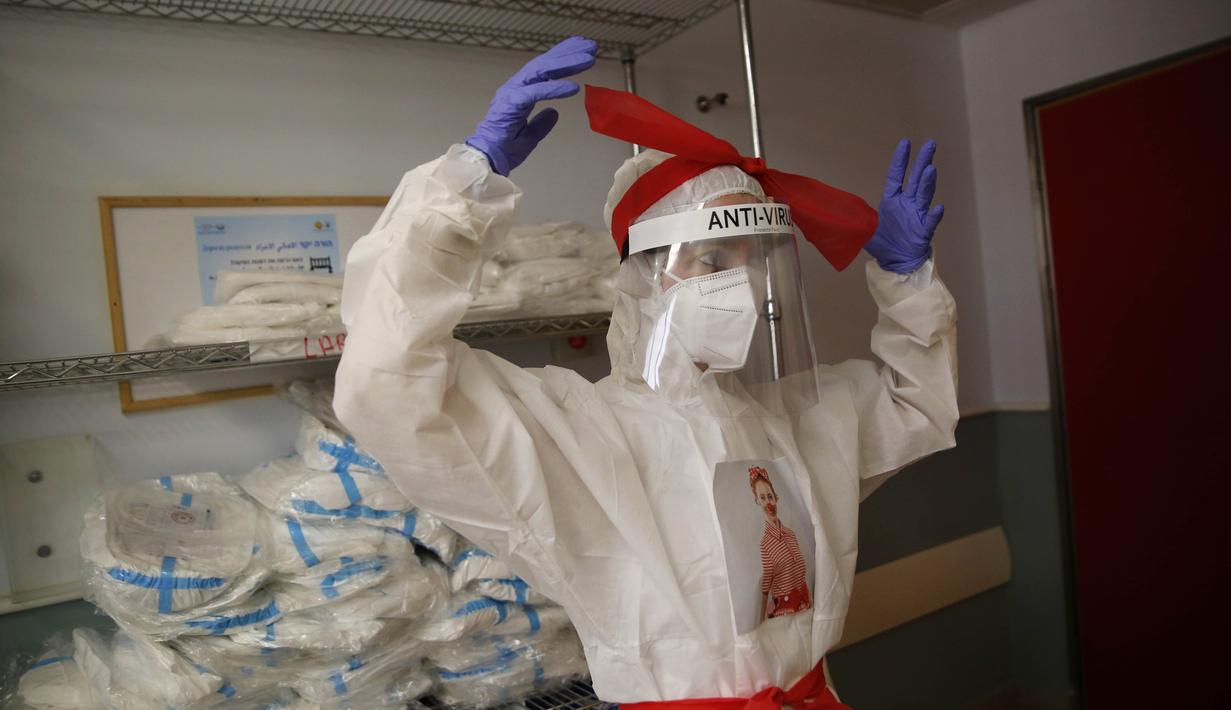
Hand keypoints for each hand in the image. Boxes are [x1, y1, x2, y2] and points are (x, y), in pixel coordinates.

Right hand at [465, 36, 597, 175]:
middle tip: (591, 46)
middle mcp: (515, 88)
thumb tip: (554, 112)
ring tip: (587, 59)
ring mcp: (512, 93)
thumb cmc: (503, 149)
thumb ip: (541, 123)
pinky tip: (573, 87)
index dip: (563, 57)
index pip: (543, 70)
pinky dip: (554, 88)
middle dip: (568, 53)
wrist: (485, 161)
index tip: (583, 50)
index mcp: (519, 93)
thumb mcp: (529, 136)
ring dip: (565, 63)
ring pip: (541, 71)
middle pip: (544, 64)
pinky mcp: (511, 104)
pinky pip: (535, 92)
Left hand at [865, 138, 944, 272]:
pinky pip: (930, 222)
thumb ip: (853, 217)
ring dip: (927, 183)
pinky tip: (938, 207)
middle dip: (922, 162)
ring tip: (930, 169)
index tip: (905, 142)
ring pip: (923, 196)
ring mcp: (917, 216)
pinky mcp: (924, 231)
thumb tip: (831, 211)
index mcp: (892, 200)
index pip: (896, 176)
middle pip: (915, 179)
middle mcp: (907, 204)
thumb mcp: (863, 229)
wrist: (896, 262)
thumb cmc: (883, 243)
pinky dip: (934, 215)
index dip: (900, 160)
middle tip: (930, 144)